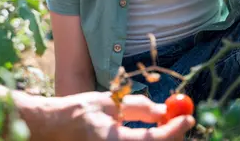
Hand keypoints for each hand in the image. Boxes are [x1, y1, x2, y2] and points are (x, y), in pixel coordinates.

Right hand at [47, 92, 194, 140]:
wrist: (51, 130)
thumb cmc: (77, 113)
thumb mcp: (107, 103)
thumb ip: (137, 108)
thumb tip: (166, 110)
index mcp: (112, 140)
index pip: (155, 140)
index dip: (176, 129)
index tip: (188, 117)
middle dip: (172, 137)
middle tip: (180, 123)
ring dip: (160, 140)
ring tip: (156, 126)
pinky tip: (143, 135)